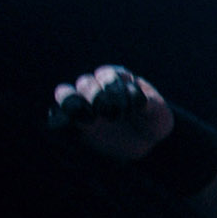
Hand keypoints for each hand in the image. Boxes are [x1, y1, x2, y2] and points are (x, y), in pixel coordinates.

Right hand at [50, 65, 174, 159]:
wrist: (147, 142)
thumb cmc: (153, 120)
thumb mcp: (158, 111)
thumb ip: (150, 104)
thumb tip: (141, 100)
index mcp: (116, 79)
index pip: (107, 75)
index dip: (115, 89)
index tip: (129, 109)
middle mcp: (97, 88)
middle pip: (85, 83)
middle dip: (98, 97)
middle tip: (114, 116)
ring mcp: (83, 105)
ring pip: (65, 94)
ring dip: (72, 103)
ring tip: (88, 119)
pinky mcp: (75, 124)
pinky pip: (58, 117)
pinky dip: (60, 120)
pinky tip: (70, 127)